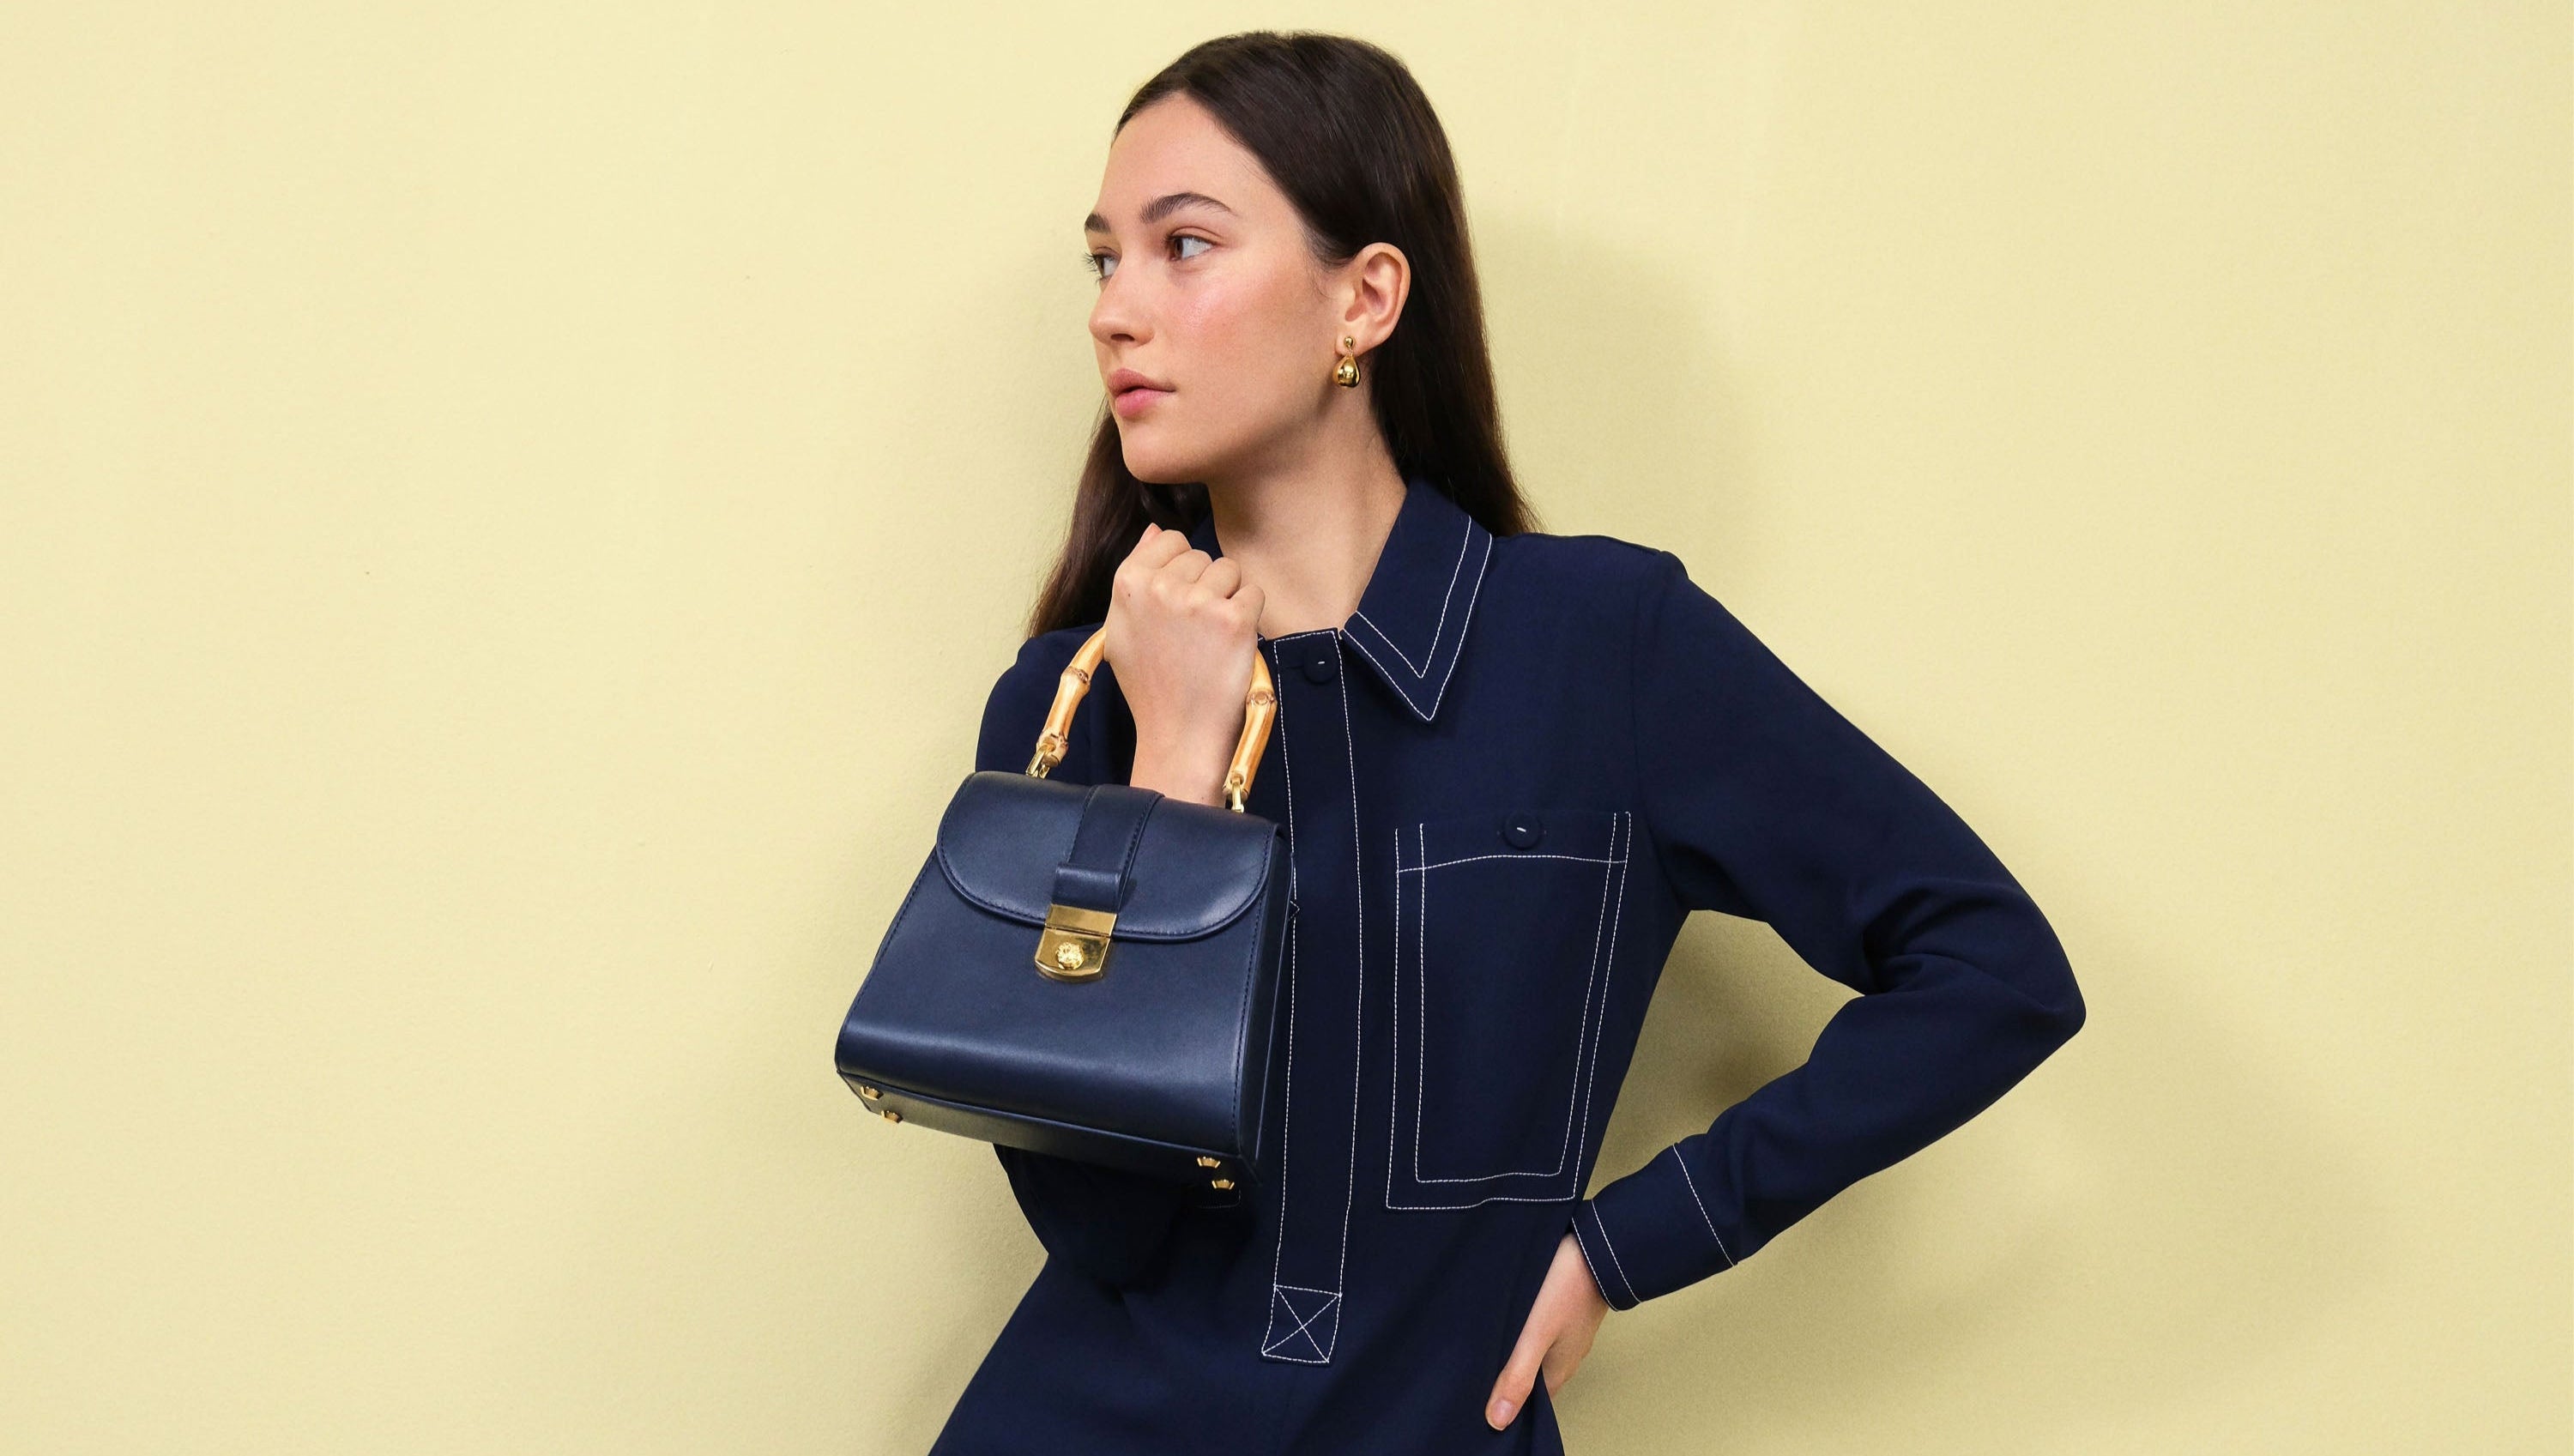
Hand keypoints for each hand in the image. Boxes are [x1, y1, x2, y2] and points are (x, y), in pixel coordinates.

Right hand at [1106, 522, 1266, 806]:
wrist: (1179, 732)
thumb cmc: (1150, 683)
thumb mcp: (1122, 628)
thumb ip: (1135, 575)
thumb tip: (1154, 530)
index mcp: (1128, 583)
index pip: (1169, 539)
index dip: (1180, 569)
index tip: (1178, 603)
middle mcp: (1161, 587)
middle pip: (1202, 556)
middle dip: (1205, 585)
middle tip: (1194, 631)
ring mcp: (1198, 602)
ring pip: (1230, 570)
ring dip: (1229, 597)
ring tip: (1211, 637)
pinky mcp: (1234, 619)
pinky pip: (1254, 592)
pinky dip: (1249, 615)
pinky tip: (1231, 643)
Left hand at [1487, 1233, 1609, 1429]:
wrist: (1599, 1242)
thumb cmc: (1568, 1288)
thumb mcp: (1535, 1335)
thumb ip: (1518, 1375)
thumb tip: (1497, 1421)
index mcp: (1559, 1370)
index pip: (1533, 1403)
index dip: (1510, 1406)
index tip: (1483, 1404)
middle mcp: (1565, 1354)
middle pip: (1533, 1377)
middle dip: (1508, 1378)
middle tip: (1476, 1374)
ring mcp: (1567, 1331)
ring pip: (1536, 1352)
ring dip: (1515, 1353)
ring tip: (1486, 1348)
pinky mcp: (1564, 1308)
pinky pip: (1540, 1330)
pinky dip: (1523, 1331)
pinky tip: (1508, 1320)